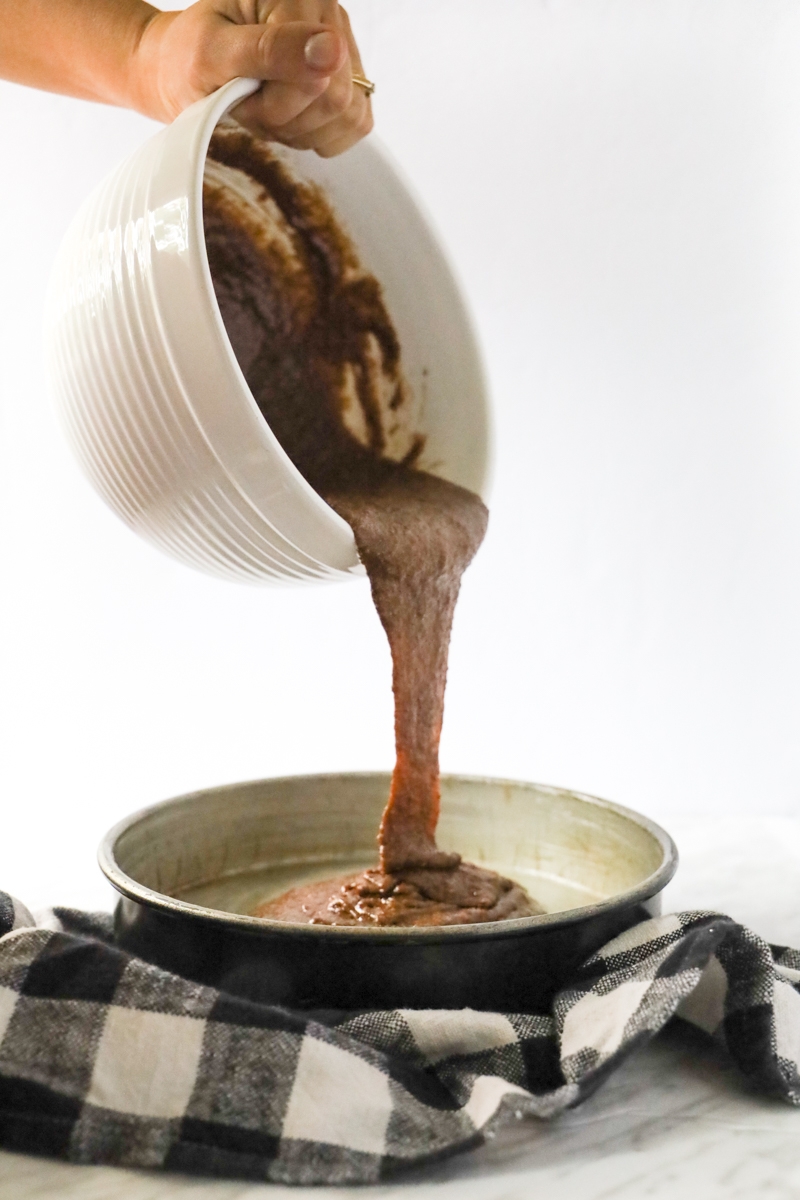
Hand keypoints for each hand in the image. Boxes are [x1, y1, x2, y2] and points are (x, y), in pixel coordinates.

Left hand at [138, 0, 372, 156]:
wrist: (183, 68)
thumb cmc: (189, 57)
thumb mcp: (212, 51)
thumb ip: (268, 50)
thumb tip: (330, 51)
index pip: (317, 78)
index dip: (276, 106)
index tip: (240, 96)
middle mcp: (327, 13)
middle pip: (337, 100)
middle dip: (288, 119)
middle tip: (251, 105)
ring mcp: (343, 48)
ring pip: (349, 116)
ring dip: (302, 130)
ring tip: (267, 111)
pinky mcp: (349, 79)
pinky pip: (357, 124)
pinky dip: (322, 135)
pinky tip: (291, 119)